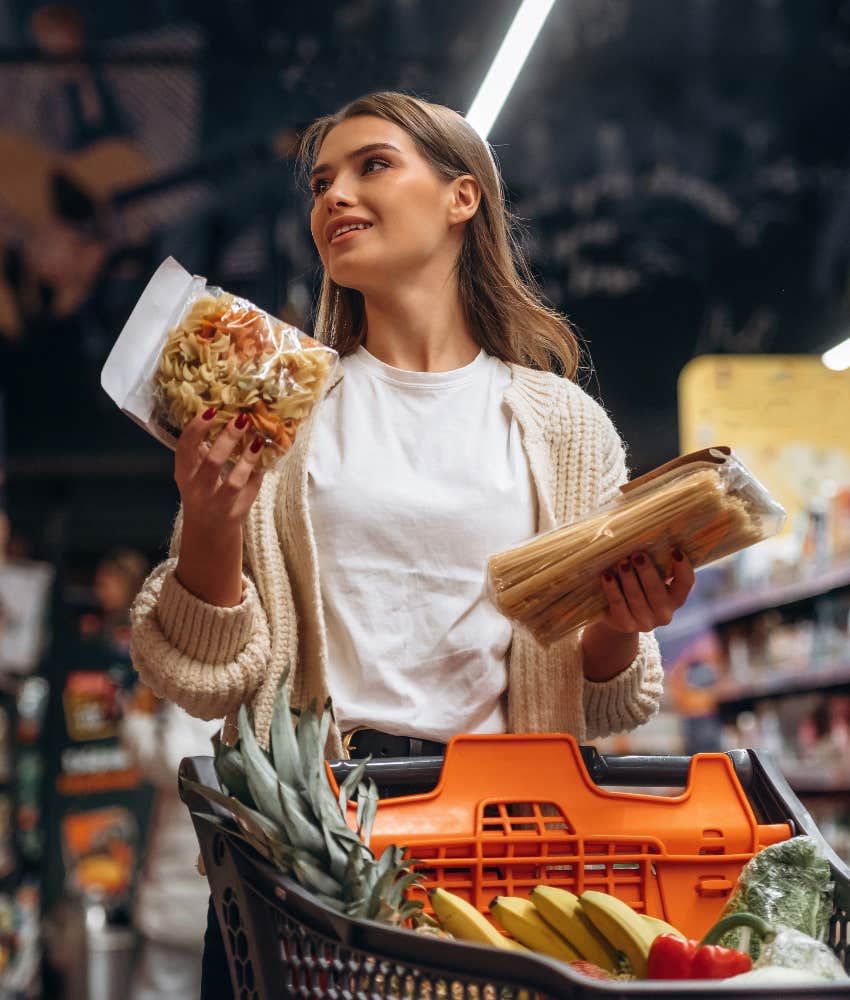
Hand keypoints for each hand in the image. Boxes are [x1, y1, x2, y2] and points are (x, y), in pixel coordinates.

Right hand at [175, 408, 265, 531]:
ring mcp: (217, 503)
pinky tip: (266, 457)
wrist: (208, 530)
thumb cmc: (203, 491)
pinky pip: (250, 490)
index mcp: (183, 474)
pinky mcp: (236, 513)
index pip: (185, 447)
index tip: (212, 411)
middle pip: (212, 462)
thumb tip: (222, 414)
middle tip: (242, 419)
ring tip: (258, 440)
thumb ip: (202, 449)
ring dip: (248, 459)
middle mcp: (197, 490)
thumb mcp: (194, 472)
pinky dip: (258, 472)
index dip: (197, 428)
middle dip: (228, 438)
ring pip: (234, 481)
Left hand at [598, 548, 694, 633]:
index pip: (686, 583)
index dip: (683, 568)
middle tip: (637, 555)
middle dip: (646, 572)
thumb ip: (654, 559)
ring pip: (636, 598)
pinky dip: (612, 589)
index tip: (675, 550)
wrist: (617, 614)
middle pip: (657, 591)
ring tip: (622, 562)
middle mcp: (664, 613)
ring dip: (628, 579)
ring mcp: (645, 622)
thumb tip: (647, 527)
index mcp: (676, 598)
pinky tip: (606, 575)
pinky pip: (618, 606)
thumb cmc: (638, 584)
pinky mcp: (625, 624)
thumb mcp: (648, 574)